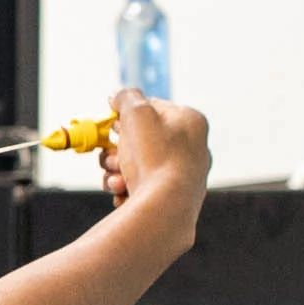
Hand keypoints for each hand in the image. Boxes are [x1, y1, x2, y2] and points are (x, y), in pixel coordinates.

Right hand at [101, 90, 209, 228]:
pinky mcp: (173, 198)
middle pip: (143, 140)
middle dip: (118, 151)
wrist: (165, 208)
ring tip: (116, 180)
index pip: (153, 108)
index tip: (113, 126)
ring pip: (139, 165)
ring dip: (117, 171)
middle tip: (111, 158)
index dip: (127, 116)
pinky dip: (126, 189)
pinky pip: (142, 187)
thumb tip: (118, 96)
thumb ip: (126, 97)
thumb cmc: (155, 157)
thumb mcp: (136, 113)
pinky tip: (122, 194)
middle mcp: (192, 148)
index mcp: (191, 122)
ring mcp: (184, 175)